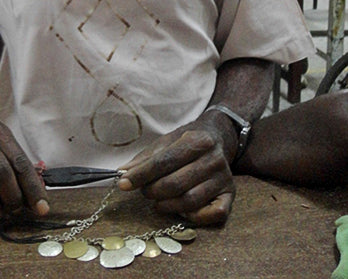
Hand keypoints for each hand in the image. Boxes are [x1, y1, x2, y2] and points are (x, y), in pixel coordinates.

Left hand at [118, 123, 235, 224]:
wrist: (216, 137)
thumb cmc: (186, 140)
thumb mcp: (166, 141)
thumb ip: (146, 158)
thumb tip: (122, 172)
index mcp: (197, 140)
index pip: (164, 161)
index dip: (141, 174)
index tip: (123, 183)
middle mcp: (214, 159)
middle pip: (176, 183)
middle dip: (153, 190)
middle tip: (144, 191)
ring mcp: (224, 178)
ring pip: (190, 201)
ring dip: (167, 205)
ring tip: (157, 201)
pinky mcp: (231, 194)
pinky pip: (214, 214)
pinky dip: (195, 217)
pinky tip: (182, 210)